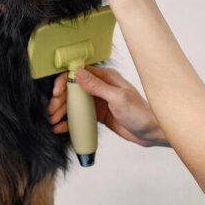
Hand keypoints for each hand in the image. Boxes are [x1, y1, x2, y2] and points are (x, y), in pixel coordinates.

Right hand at [47, 66, 167, 147]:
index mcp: (105, 78)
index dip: (65, 82)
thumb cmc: (141, 113)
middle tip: (52, 111)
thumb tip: (78, 73)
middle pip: (73, 90)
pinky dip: (69, 121)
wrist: (152, 132)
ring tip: (53, 121)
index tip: (57, 94)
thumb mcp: (118, 98)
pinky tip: (61, 127)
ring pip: (74, 103)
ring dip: (62, 111)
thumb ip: (97, 86)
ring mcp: (98, 101)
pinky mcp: (98, 115)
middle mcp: (100, 88)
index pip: (78, 74)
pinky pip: (80, 116)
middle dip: (60, 100)